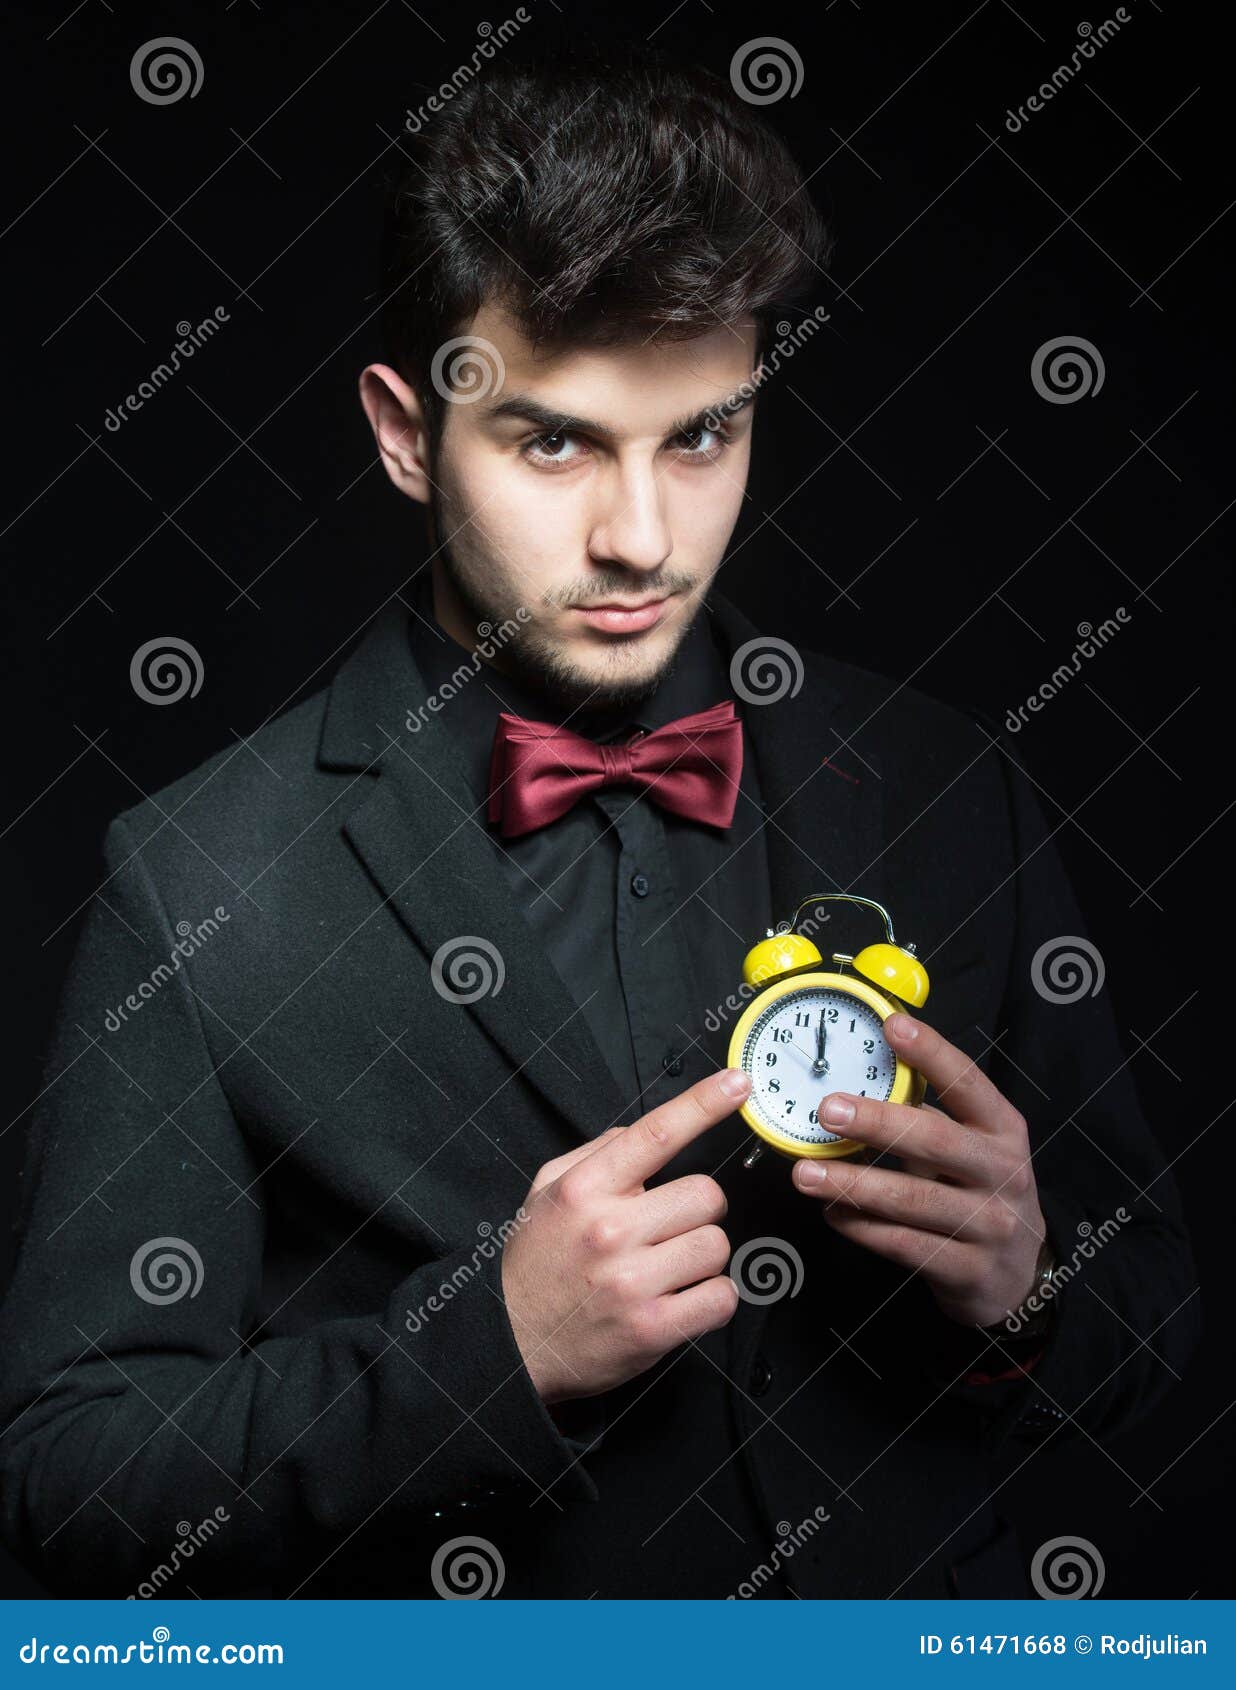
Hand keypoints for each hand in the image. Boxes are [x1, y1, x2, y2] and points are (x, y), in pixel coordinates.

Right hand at [501, 1067, 751, 1404]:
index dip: (704, 1103)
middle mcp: (610, 1230)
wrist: (509, 1343)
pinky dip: (711, 1299)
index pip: (656, 1133)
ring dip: (700, 1255)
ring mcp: (633, 1282)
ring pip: (716, 1245)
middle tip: (667, 1227)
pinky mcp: (653, 1329)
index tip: (738, 1084)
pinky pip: (720, 1298)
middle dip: (695, 1209)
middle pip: (706, 1194)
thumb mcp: (546, 1192)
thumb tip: (640, 1132)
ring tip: (666, 1268)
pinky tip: (680, 1299)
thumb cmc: (535, 1263)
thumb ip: (594, 1154)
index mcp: (585, 1189)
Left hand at [790, 1013, 1045, 1327]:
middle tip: (827, 1111)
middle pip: (936, 1141)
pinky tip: (833, 1212)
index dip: (932, 1053)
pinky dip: (862, 1227)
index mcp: (1002, 1130)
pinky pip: (905, 1245)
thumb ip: (928, 1119)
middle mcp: (1002, 1172)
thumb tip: (855, 1083)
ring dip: (853, 1184)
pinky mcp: (968, 1269)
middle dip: (877, 1124)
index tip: (892, 1026)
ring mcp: (989, 1224)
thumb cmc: (980, 1193)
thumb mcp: (973, 1148)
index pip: (968, 1083)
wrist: (1017, 1275)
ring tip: (805, 1172)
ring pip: (913, 1200)